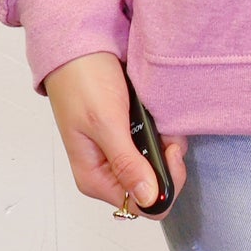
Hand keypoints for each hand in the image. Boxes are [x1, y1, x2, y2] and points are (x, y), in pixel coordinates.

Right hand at [44, 51, 188, 215]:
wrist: (80, 45)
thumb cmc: (82, 81)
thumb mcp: (106, 124)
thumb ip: (127, 163)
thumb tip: (147, 198)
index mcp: (95, 178)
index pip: (142, 205)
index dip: (164, 185)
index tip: (170, 154)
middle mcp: (108, 169)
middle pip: (153, 186)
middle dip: (168, 161)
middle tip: (169, 133)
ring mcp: (121, 149)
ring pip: (158, 162)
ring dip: (167, 142)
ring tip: (161, 117)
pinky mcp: (130, 131)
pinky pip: (156, 141)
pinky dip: (164, 130)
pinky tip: (160, 114)